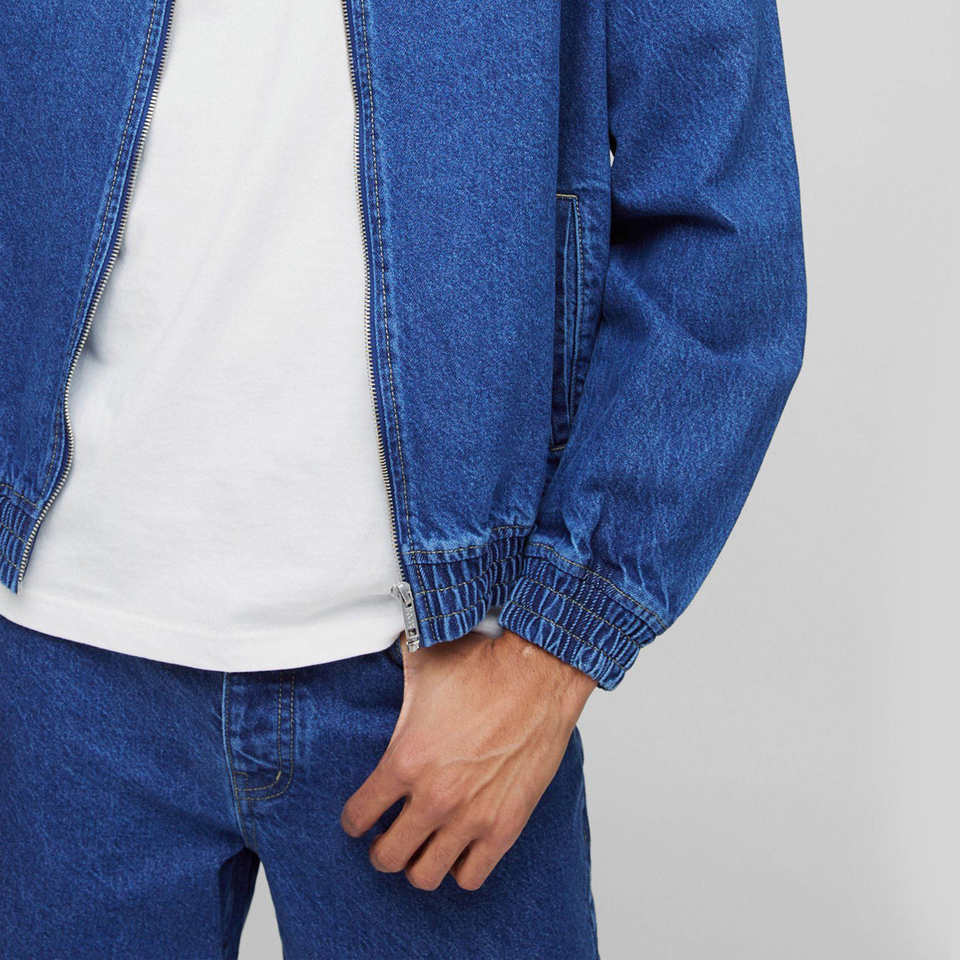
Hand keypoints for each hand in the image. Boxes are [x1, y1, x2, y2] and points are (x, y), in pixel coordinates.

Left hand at [340, 628, 595, 890]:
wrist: (540, 673)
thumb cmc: (483, 666)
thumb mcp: (422, 661)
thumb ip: (389, 661)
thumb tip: (373, 636)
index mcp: (404, 760)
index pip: (357, 817)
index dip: (355, 817)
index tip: (364, 814)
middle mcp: (433, 797)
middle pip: (386, 858)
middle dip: (382, 847)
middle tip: (391, 831)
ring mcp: (470, 817)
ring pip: (424, 876)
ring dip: (418, 862)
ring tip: (424, 843)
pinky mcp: (505, 827)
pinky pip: (470, 877)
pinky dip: (460, 867)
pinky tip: (460, 844)